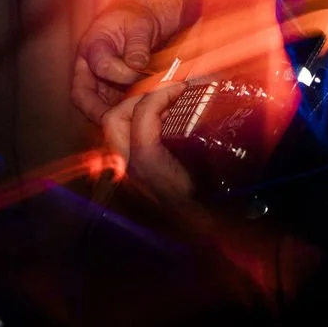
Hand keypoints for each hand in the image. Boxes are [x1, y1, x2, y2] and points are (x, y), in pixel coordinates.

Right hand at [70, 0, 164, 123]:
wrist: (152, 17)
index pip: (98, 66)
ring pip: (100, 107)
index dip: (120, 73)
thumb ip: (137, 45)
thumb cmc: (141, 15)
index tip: (141, 71)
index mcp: (93, 46)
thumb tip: (136, 65)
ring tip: (139, 117)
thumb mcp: (140, 24)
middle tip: (125, 119)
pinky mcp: (117, 92)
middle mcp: (92, 68)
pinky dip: (129, 114)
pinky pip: (117, 109)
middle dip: (102, 111)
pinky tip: (147, 115)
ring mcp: (103, 82)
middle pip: (85, 96)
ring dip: (117, 115)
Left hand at [100, 81, 208, 229]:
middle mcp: (131, 168)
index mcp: (148, 164)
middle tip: (166, 95)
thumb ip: (207, 135)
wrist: (202, 239)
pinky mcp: (134, 178)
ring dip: (136, 113)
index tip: (183, 88)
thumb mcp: (212, 168)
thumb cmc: (210, 207)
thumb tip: (203, 99)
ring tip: (165, 108)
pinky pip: (127, 144)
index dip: (162, 93)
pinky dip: (140, 129)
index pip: (142, 114)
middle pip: (115, 120)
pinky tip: (165, 127)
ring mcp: (129, 174)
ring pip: (116, 132)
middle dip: (138, 100)